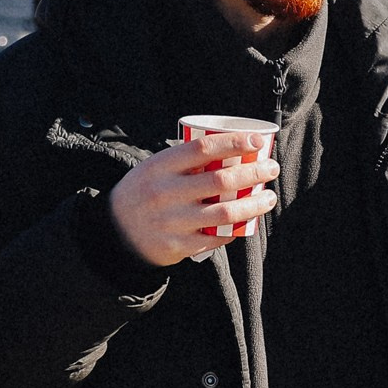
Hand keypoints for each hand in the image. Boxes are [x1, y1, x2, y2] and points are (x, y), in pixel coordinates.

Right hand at [107, 132, 277, 265]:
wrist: (115, 232)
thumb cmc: (145, 192)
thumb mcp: (155, 168)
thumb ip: (186, 161)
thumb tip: (234, 149)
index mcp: (160, 167)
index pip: (203, 148)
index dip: (234, 142)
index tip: (258, 141)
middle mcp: (165, 193)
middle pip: (221, 180)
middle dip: (254, 172)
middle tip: (271, 168)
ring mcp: (173, 222)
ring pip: (226, 213)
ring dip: (254, 204)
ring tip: (269, 197)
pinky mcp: (178, 246)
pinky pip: (217, 237)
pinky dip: (237, 228)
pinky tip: (248, 220)